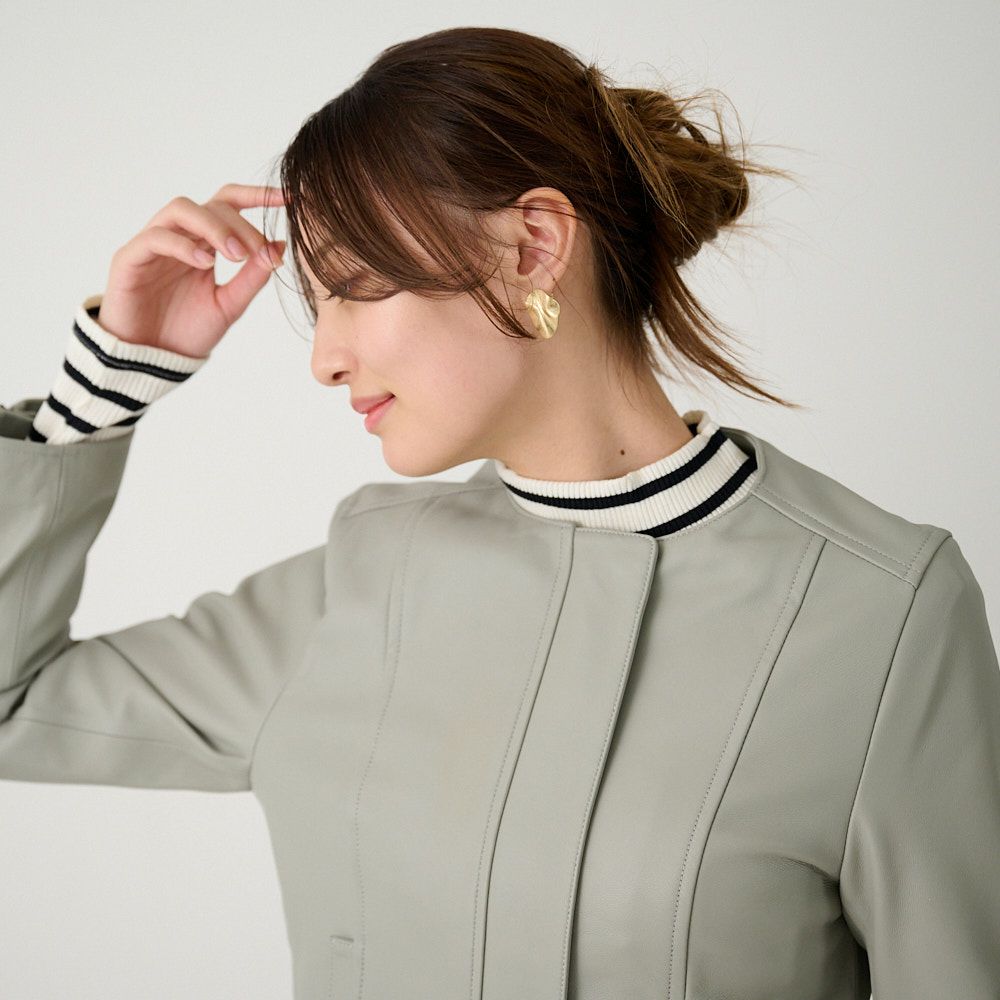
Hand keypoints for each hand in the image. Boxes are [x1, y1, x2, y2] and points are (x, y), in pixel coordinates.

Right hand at [97, 183, 286, 358]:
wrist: (152, 360)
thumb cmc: (187, 330)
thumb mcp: (229, 305)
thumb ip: (252, 278)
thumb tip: (280, 246)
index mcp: (204, 243)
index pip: (229, 204)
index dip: (257, 196)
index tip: (288, 199)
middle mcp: (180, 236)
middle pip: (211, 206)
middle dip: (241, 226)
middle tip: (260, 253)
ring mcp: (153, 243)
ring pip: (181, 209)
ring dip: (214, 227)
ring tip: (236, 255)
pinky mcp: (129, 259)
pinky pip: (155, 238)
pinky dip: (183, 246)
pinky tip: (205, 263)